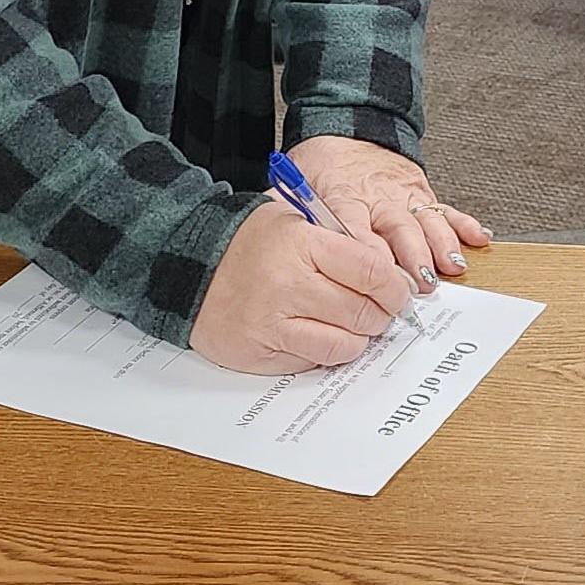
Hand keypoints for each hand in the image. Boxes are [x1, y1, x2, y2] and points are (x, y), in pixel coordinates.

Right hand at [189, 199, 412, 373]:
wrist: (187, 265)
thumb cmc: (248, 242)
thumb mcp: (294, 222)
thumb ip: (338, 243)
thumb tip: (387, 275)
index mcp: (302, 244)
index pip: (371, 270)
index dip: (393, 286)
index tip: (397, 291)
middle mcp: (289, 285)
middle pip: (363, 312)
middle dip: (381, 314)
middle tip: (379, 310)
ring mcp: (273, 323)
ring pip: (344, 344)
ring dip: (357, 337)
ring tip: (350, 324)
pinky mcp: (261, 353)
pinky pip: (313, 362)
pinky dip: (325, 352)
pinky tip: (317, 334)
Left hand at [288, 136, 489, 295]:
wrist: (347, 121)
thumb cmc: (320, 162)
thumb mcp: (296, 182)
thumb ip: (287, 212)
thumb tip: (268, 238)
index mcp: (343, 195)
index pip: (355, 229)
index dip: (367, 254)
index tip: (375, 279)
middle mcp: (377, 195)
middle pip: (397, 228)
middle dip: (410, 256)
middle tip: (419, 284)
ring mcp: (402, 192)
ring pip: (425, 220)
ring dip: (440, 244)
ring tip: (450, 268)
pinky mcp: (420, 188)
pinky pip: (445, 207)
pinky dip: (462, 223)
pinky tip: (478, 239)